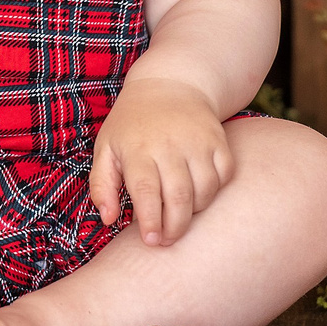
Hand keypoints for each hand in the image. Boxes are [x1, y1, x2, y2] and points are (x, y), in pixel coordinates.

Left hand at [90, 76, 232, 245]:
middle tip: (166, 240)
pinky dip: (215, 190)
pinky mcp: (218, 139)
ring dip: (195, 211)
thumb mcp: (106, 149)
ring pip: (205, 189)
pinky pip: (224, 174)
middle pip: (179, 196)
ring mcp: (197, 141)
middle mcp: (170, 144)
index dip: (151, 220)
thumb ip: (102, 185)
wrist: (169, 84)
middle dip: (175, 227)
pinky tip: (198, 193)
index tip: (151, 241)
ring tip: (179, 214)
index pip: (146, 191)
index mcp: (138, 149)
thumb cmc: (132, 125)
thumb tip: (107, 219)